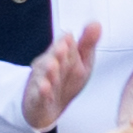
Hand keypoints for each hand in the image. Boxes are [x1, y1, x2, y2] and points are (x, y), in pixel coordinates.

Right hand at [19, 17, 99, 132]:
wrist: (47, 109)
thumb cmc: (66, 82)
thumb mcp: (80, 62)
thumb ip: (87, 43)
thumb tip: (95, 23)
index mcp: (59, 56)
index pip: (64, 47)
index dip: (67, 44)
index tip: (70, 37)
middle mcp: (48, 67)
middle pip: (52, 59)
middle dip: (56, 54)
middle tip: (62, 47)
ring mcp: (41, 83)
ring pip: (45, 76)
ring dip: (49, 71)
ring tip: (52, 65)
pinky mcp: (36, 100)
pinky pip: (39, 95)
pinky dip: (41, 91)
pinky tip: (44, 87)